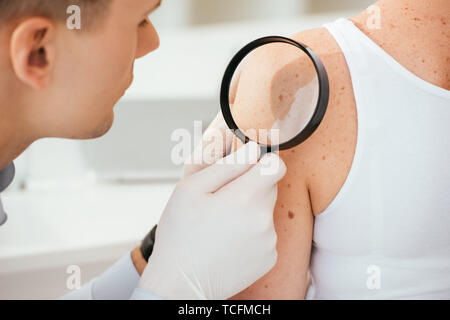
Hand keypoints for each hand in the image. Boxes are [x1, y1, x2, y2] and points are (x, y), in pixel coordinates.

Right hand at [138, 140, 285, 299]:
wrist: (181, 284)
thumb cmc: (181, 233)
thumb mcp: (190, 188)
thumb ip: (225, 164)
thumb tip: (252, 149)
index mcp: (246, 199)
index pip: (276, 165)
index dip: (260, 161)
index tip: (245, 168)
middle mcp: (265, 221)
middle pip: (270, 186)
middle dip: (249, 186)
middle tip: (221, 200)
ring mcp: (269, 242)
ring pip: (266, 210)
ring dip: (249, 210)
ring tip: (221, 224)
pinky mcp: (269, 258)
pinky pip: (265, 232)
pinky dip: (251, 232)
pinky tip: (228, 241)